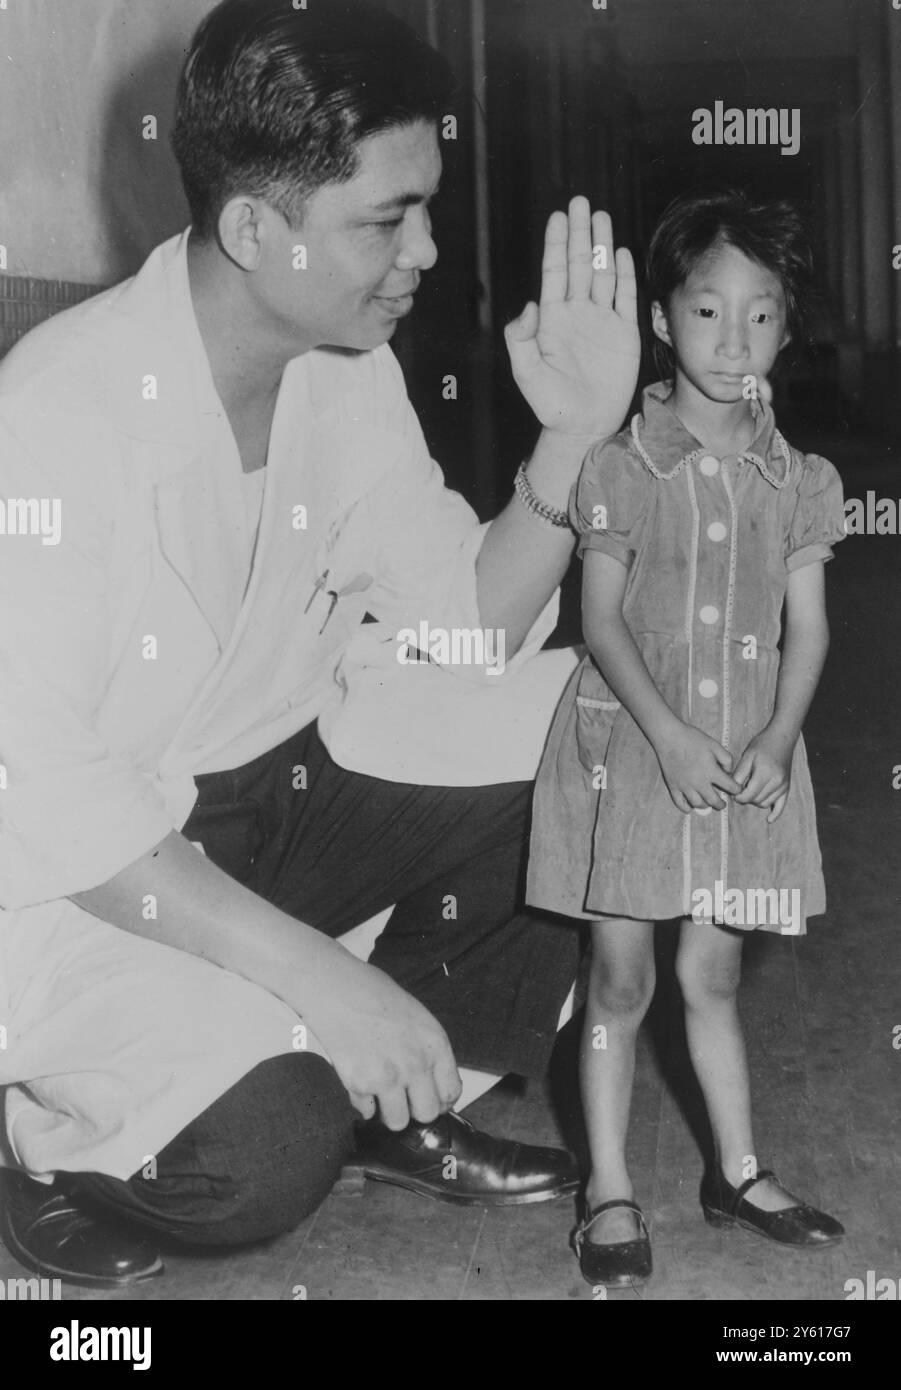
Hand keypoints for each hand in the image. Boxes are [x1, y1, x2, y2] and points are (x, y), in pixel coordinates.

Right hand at [303, 945, 461, 1129]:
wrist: (334, 987)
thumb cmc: (370, 992)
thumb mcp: (415, 1016)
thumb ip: (426, 1050)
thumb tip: (429, 1080)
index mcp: (434, 1043)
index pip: (451, 1092)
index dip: (439, 1100)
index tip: (428, 1099)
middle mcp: (415, 1064)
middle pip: (427, 1114)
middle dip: (414, 1109)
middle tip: (402, 1098)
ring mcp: (387, 1077)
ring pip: (397, 1122)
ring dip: (387, 1111)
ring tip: (379, 1092)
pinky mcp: (359, 1084)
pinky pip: (365, 1111)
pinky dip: (361, 1102)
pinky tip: (358, 1079)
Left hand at [504, 199, 640, 438]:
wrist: (582, 427)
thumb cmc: (550, 404)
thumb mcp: (526, 373)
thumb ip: (520, 339)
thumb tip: (530, 304)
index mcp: (552, 319)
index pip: (555, 272)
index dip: (556, 244)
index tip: (557, 216)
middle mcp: (577, 314)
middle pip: (579, 264)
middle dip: (579, 233)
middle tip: (580, 202)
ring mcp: (602, 322)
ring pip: (603, 274)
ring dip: (601, 245)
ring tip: (600, 217)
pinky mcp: (625, 334)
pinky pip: (625, 298)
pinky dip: (624, 275)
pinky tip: (621, 253)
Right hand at [653, 721, 741, 813]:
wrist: (669, 736)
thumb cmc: (693, 739)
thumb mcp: (715, 745)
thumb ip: (726, 759)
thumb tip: (728, 772)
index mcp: (711, 771)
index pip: (730, 786)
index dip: (737, 789)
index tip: (737, 789)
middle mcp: (699, 782)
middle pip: (713, 800)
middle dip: (721, 804)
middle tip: (723, 804)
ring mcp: (685, 786)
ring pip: (698, 804)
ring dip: (705, 805)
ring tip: (708, 803)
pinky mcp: (673, 786)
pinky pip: (680, 803)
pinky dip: (687, 808)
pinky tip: (691, 806)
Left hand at [733, 729, 793, 822]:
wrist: (781, 738)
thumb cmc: (762, 745)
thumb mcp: (747, 756)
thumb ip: (740, 773)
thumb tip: (733, 789)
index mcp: (764, 773)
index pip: (748, 795)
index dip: (737, 796)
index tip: (732, 792)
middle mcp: (776, 781)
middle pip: (756, 800)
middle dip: (745, 798)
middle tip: (739, 790)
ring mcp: (783, 785)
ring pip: (765, 803)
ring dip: (755, 801)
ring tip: (749, 791)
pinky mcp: (787, 787)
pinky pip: (782, 805)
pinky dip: (775, 813)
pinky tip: (769, 819)